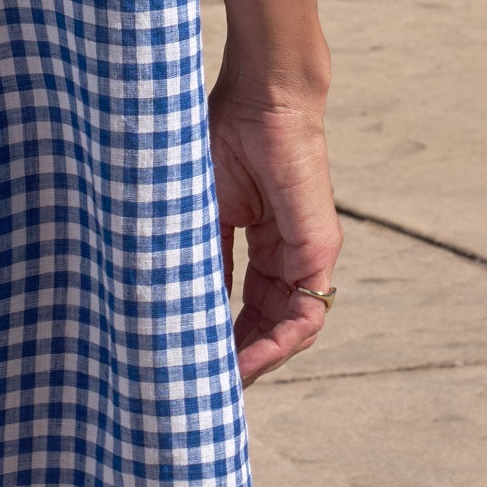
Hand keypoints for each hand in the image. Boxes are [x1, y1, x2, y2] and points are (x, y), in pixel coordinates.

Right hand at [211, 80, 340, 386]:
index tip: (190, 364)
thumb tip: (167, 307)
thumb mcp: (198, 210)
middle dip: (239, 360)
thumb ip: (195, 255)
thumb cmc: (221, 136)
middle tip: (202, 389)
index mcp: (261, 242)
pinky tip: (248, 360)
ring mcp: (308, 254)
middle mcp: (289, 255)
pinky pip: (306, 311)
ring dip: (257, 360)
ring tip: (222, 384)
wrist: (260, 96)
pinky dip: (279, 341)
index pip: (245, 305)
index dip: (220, 338)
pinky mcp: (319, 248)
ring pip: (290, 328)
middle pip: (268, 325)